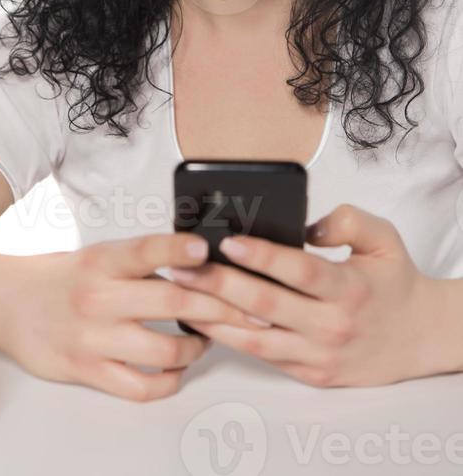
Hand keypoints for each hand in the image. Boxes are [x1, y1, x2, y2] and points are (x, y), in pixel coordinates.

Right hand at [0, 232, 255, 401]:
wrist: (8, 303)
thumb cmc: (64, 277)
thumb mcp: (99, 255)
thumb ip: (141, 260)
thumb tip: (199, 259)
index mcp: (103, 261)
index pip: (145, 251)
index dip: (177, 249)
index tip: (205, 248)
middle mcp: (98, 297)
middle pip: (171, 303)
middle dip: (218, 307)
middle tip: (247, 309)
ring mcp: (92, 338)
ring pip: (163, 350)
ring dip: (196, 347)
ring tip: (206, 340)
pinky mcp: (86, 370)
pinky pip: (140, 386)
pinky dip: (169, 380)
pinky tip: (177, 369)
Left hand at [169, 203, 445, 387]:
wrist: (418, 337)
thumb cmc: (393, 281)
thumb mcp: (384, 239)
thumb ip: (348, 221)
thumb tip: (308, 225)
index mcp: (348, 289)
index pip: (299, 271)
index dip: (262, 256)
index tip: (229, 241)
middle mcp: (330, 326)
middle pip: (265, 305)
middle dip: (218, 283)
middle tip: (181, 264)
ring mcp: (316, 355)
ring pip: (254, 337)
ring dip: (212, 314)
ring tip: (177, 291)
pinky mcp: (307, 373)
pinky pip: (260, 354)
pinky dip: (228, 336)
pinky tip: (201, 316)